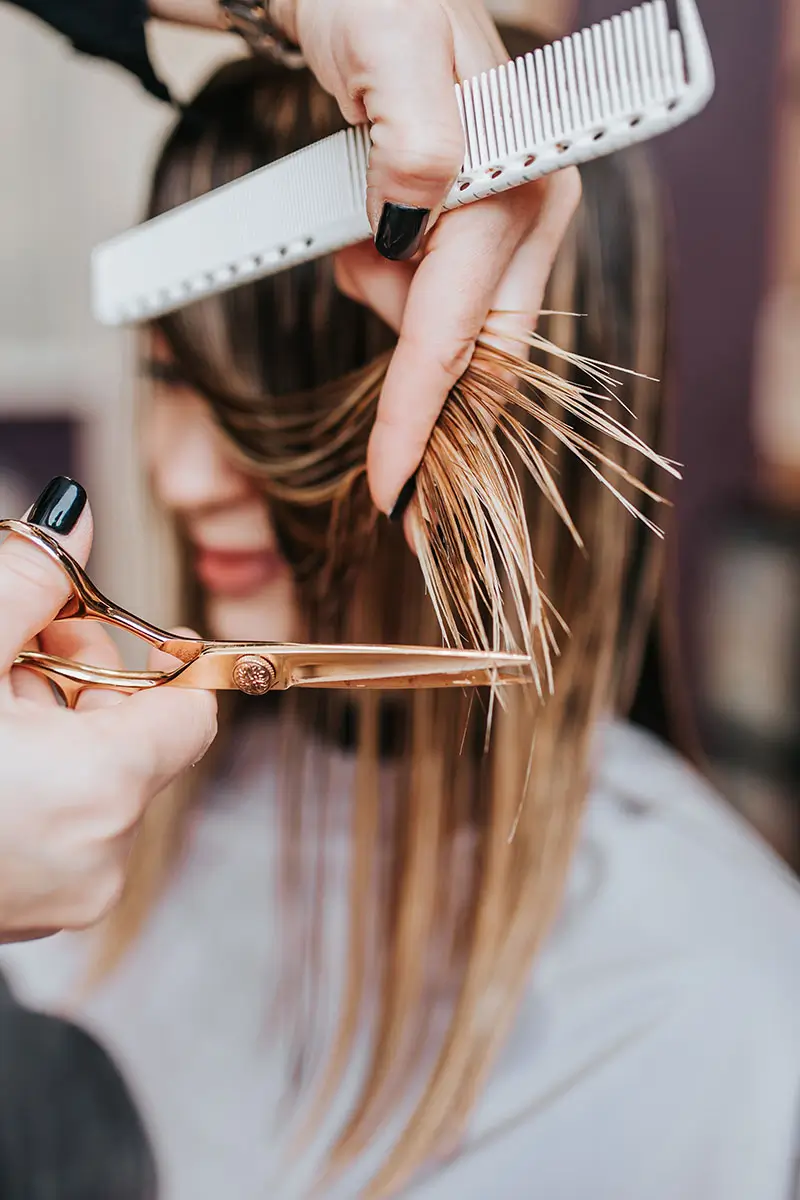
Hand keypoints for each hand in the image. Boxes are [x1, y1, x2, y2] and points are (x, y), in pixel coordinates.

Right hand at [0, 478, 216, 941]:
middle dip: (92, 679)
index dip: (173, 663)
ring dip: (56, 725)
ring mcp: (59, 896)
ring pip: (98, 784)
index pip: (192, 717)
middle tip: (31, 634)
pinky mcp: (23, 912)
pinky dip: (39, 779)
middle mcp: (96, 857)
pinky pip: (62, 825)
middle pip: (141, 743)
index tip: (153, 631)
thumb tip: (74, 513)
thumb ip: (29, 577)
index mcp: (99, 790)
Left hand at [275, 0, 580, 517]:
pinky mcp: (472, 230)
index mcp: (517, 188)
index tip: (392, 491)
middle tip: (379, 407)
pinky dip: (392, 292)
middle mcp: (525, 217)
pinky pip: (436, 302)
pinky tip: (372, 236)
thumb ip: (417, 140)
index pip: (458, 335)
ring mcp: (503, 227)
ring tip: (356, 222)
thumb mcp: (390, 47)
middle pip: (473, 356)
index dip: (421, 420)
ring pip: (446, 332)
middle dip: (422, 397)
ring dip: (385, 304)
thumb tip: (416, 218)